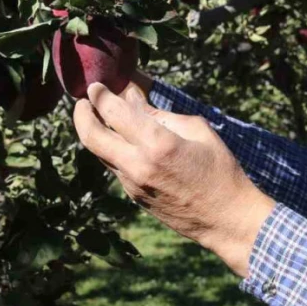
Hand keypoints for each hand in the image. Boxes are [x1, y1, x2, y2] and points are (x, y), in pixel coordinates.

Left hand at [72, 82, 275, 276]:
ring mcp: (132, 183)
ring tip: (101, 116)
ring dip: (95, 132)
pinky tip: (124, 141)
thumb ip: (161, 115)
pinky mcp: (134, 195)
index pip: (114, 112)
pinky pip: (115, 166)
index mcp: (157, 144)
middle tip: (83, 102)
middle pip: (90, 136)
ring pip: (100, 152)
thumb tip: (134, 99)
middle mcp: (137, 164)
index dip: (100, 95)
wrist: (225, 219)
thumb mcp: (198, 132)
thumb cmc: (220, 170)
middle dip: (81, 114)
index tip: (96, 86)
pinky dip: (113, 149)